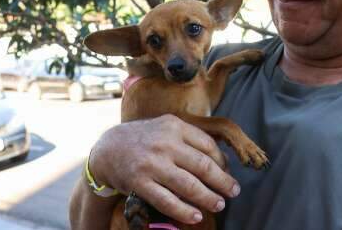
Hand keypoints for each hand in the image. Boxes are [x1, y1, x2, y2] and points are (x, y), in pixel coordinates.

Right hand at [89, 114, 240, 224]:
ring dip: (208, 198)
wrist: (108, 148)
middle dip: (222, 181)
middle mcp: (164, 143)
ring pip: (188, 185)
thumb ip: (191, 138)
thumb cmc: (146, 139)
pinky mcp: (139, 182)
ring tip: (219, 205)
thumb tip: (223, 159)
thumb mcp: (167, 127)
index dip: (222, 162)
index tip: (228, 173)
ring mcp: (151, 164)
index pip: (207, 145)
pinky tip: (196, 216)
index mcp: (175, 126)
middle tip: (233, 191)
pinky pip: (166, 201)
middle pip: (202, 166)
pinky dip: (183, 211)